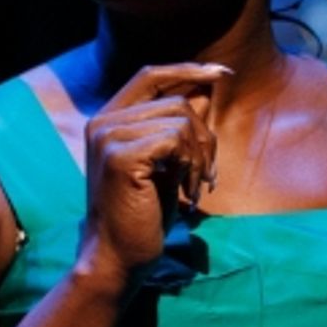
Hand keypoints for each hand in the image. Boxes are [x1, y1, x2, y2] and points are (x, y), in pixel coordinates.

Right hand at [80, 62, 229, 279]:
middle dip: (204, 136)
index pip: (151, 75)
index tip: (223, 74)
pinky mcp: (121, 156)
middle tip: (208, 175)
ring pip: (180, 119)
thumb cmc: (143, 213)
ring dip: (200, 155)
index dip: (188, 70)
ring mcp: (109, 137)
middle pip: (176, 100)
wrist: (118, 257)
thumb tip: (206, 90)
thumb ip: (179, 127)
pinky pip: (176, 139)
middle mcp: (103, 122)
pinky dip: (191, 165)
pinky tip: (186, 191)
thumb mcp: (167, 163)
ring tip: (194, 186)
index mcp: (109, 119)